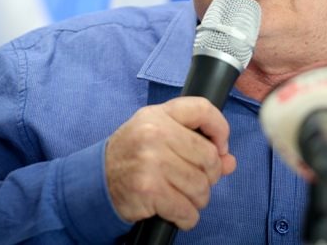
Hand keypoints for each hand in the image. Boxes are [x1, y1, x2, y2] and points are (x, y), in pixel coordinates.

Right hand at [105, 97, 235, 228]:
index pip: (203, 109)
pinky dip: (188, 216)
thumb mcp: (162, 135)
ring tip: (185, 196)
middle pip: (208, 156)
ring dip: (199, 198)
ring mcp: (152, 161)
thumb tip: (229, 162)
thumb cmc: (135, 153)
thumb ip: (197, 142)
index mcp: (160, 114)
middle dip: (211, 174)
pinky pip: (187, 209)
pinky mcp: (149, 190)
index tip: (220, 146)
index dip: (220, 129)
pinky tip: (178, 211)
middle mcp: (156, 133)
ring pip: (201, 186)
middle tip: (199, 179)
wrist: (96, 179)